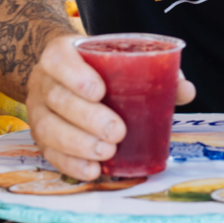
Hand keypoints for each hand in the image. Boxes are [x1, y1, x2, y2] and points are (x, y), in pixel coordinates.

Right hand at [26, 36, 196, 179]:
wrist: (62, 72)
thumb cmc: (98, 66)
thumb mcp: (118, 57)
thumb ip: (151, 69)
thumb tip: (185, 90)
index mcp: (61, 52)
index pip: (58, 58)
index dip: (75, 75)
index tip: (99, 91)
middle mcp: (44, 80)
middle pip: (57, 98)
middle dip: (87, 118)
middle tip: (117, 131)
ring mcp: (38, 109)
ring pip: (48, 128)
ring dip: (79, 144)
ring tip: (107, 153)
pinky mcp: (40, 135)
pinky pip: (49, 152)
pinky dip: (70, 164)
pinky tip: (92, 170)